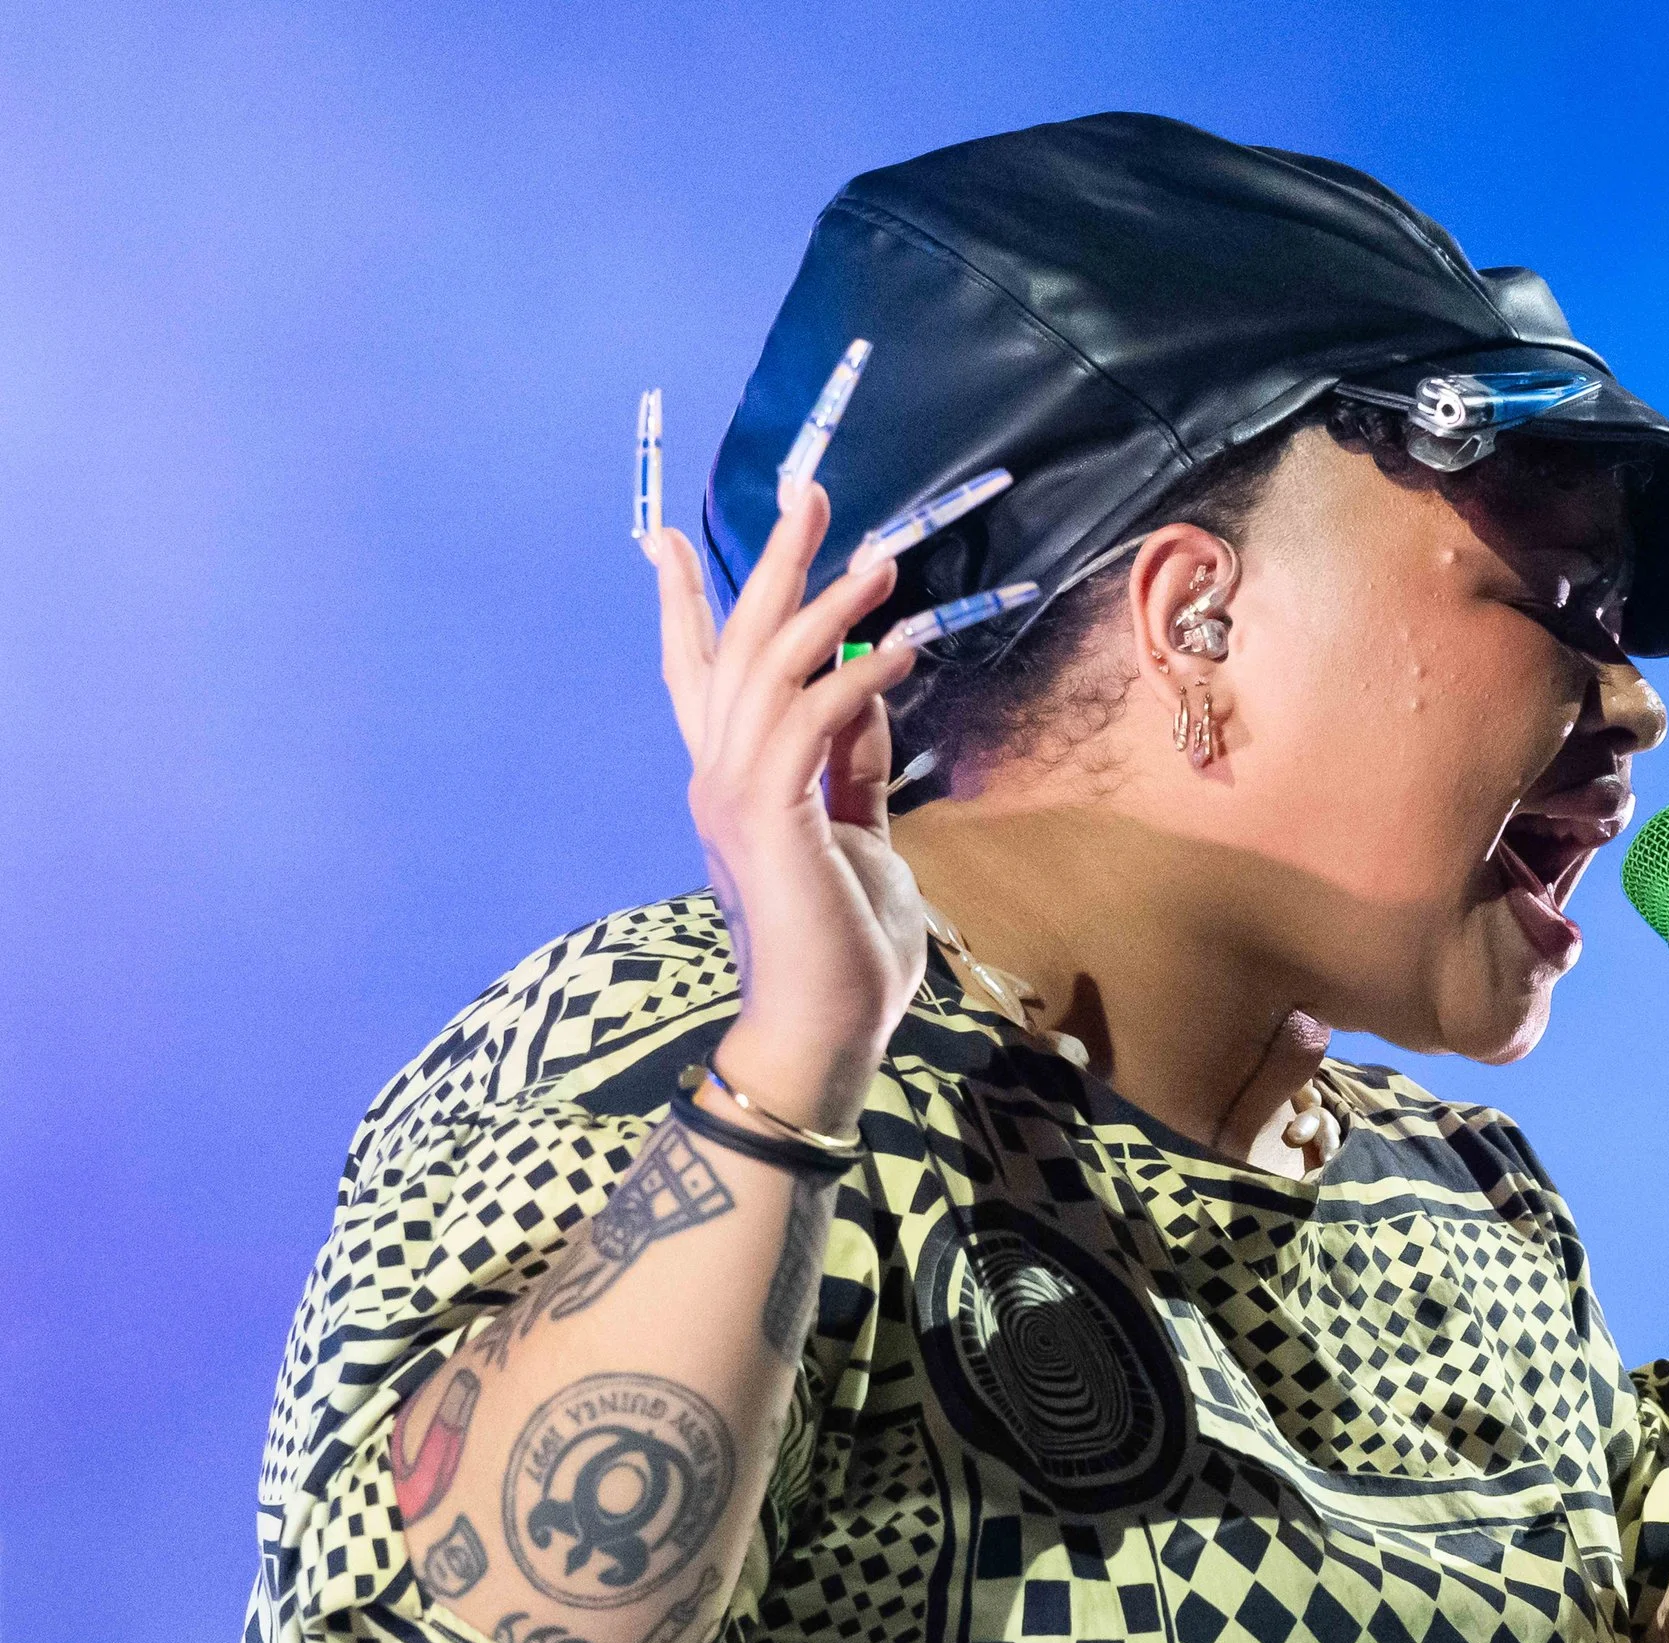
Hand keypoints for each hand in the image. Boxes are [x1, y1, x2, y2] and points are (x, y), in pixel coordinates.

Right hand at [640, 485, 926, 1130]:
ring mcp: (734, 795)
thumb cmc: (843, 944)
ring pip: (771, 670)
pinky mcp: (771, 818)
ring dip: (830, 608)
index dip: (686, 602)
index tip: (668, 536)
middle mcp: (716, 776)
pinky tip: (905, 648)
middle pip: (734, 646)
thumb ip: (854, 762)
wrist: (825, 1028)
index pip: (698, 672)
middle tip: (807, 493)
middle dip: (771, 565)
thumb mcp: (858, 833)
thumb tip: (869, 684)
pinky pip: (813, 722)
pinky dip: (859, 679)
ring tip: (881, 559)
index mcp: (729, 780)